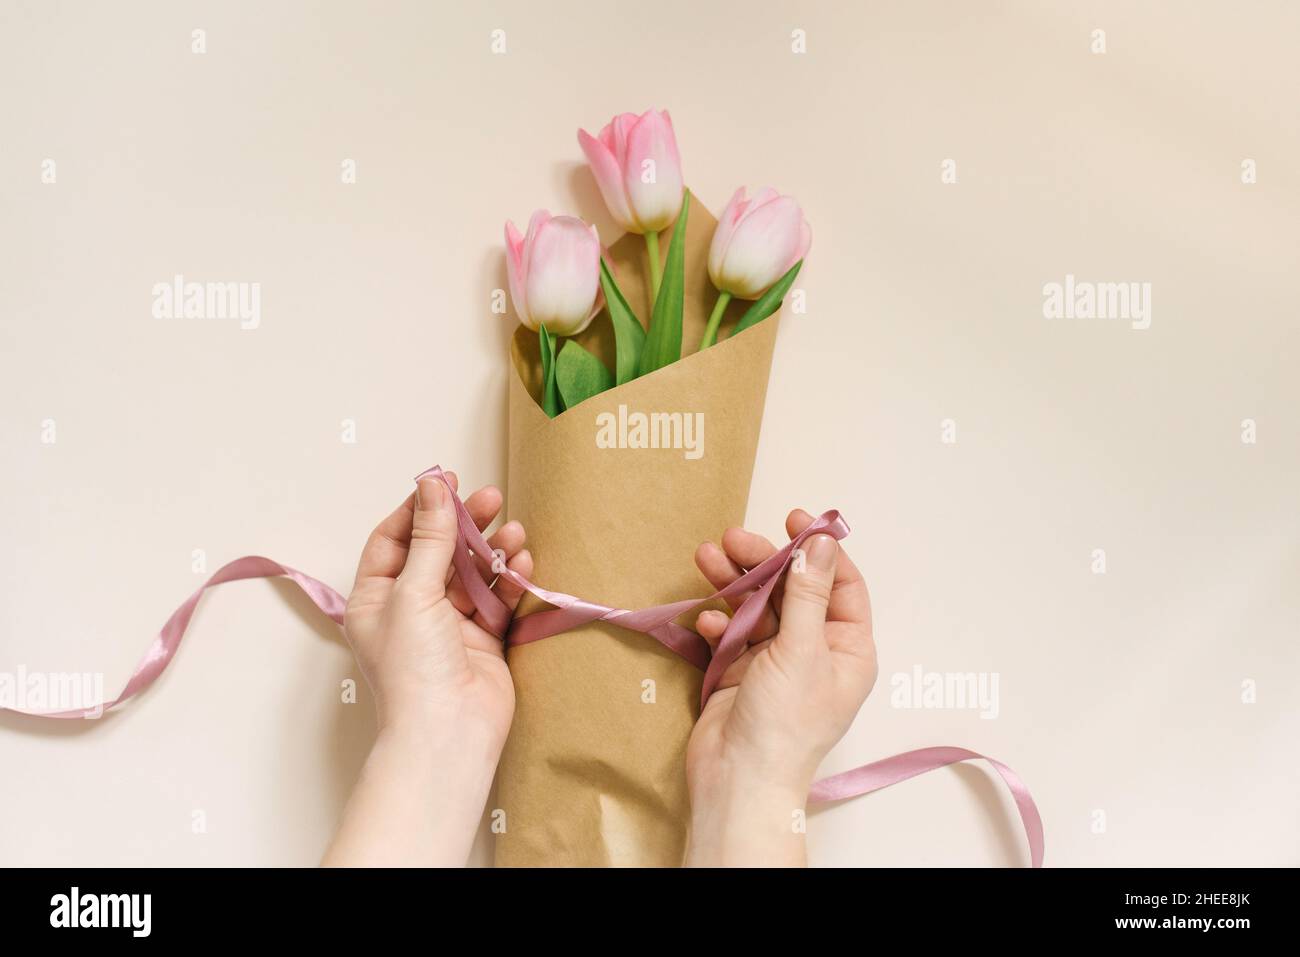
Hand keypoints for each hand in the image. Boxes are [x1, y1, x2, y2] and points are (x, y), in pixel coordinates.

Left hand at [323, 472, 531, 865]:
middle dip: (463, 525)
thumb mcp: (413, 592)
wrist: (448, 734)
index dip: (418, 509)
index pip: (393, 540)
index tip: (446, 483)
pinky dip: (510, 580)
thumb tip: (431, 486)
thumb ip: (430, 538)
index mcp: (375, 599)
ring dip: (492, 551)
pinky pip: (497, 601)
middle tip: (490, 499)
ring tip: (515, 531)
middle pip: (437, 552)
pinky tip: (523, 562)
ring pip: (471, 575)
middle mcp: (409, 610)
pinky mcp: (482, 642)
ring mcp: (447, 627)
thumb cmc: (414, 670)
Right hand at [685, 510, 874, 866]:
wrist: (738, 780)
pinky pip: (730, 632)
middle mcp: (815, 650)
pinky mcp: (741, 670)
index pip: (841, 584)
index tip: (792, 520)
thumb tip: (822, 543)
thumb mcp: (801, 649)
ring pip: (757, 605)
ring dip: (733, 583)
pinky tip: (707, 620)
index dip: (818, 550)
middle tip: (733, 538)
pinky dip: (718, 621)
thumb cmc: (784, 725)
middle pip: (792, 588)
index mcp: (848, 648)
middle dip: (762, 561)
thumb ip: (808, 593)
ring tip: (707, 557)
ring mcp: (776, 660)